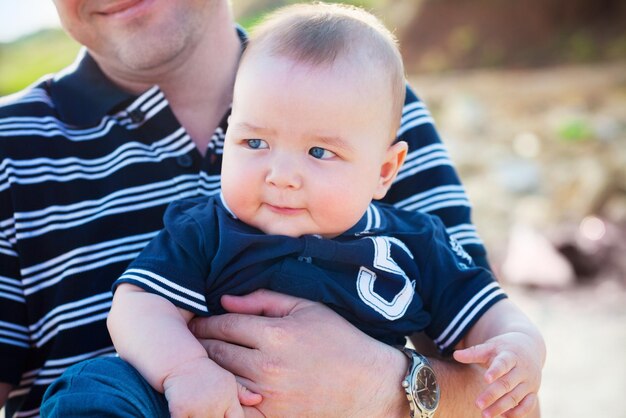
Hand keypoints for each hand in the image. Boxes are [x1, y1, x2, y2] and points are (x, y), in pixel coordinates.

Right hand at [163, 357, 260, 417]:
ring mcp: (198, 407)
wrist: (182, 361)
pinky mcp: (180, 408)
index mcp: (229, 398)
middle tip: (210, 413)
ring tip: (200, 412)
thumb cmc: (206, 373)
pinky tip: (187, 415)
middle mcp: (215, 404)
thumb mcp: (227, 380)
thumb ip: (242, 392)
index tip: (223, 416)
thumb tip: (258, 399)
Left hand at [189, 289, 409, 417]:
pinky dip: (223, 394)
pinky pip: (234, 405)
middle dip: (199, 343)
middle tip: (188, 339)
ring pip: (220, 378)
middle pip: (215, 352)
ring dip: (206, 368)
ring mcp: (268, 395)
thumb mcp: (306, 308)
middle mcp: (267, 366)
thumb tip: (225, 300)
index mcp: (275, 334)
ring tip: (198, 360)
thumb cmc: (339, 340)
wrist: (367, 385)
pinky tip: (219, 385)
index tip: (196, 320)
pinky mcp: (271, 416)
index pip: (223, 324)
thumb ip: (264, 300)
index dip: (205, 321)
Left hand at [453, 332, 542, 417]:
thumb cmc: (504, 349)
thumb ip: (474, 352)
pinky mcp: (533, 392)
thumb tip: (455, 354)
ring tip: (485, 415)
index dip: (495, 371)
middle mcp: (522, 370)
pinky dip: (517, 413)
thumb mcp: (491, 346)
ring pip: (516, 397)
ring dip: (501, 407)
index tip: (485, 378)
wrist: (530, 347)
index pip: (503, 363)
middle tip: (477, 404)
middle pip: (507, 384)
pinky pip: (527, 406)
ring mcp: (529, 382)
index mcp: (511, 355)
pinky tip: (502, 416)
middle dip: (492, 395)